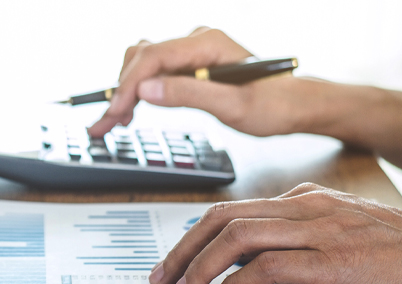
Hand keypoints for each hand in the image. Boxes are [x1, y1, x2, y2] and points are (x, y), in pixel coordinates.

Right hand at [89, 27, 324, 137]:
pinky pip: (154, 71)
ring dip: (125, 91)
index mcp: (208, 42)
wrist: (295, 105)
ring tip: (114, 122)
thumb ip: (189, 94)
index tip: (115, 113)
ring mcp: (192, 51)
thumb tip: (146, 90)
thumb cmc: (275, 104)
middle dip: (121, 91)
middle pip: (142, 57)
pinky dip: (137, 91)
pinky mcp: (189, 64)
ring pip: (142, 62)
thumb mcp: (233, 106)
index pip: (154, 56)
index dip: (130, 86)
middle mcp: (196, 40)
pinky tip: (129, 112)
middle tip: (106, 125)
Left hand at [149, 182, 401, 283]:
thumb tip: (257, 265)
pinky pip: (269, 266)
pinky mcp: (334, 259)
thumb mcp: (346, 236)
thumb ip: (304, 241)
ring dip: (201, 267)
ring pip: (238, 237)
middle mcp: (308, 206)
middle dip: (184, 249)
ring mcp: (321, 230)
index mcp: (308, 198)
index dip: (196, 235)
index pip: (234, 209)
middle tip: (162, 277)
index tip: (176, 259)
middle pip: (224, 217)